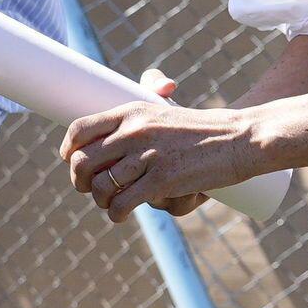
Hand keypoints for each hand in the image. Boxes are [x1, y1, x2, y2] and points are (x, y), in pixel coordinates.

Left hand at [62, 80, 249, 221]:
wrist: (238, 139)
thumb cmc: (203, 128)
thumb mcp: (167, 109)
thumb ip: (151, 95)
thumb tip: (148, 92)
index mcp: (131, 111)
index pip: (80, 130)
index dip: (69, 150)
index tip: (71, 161)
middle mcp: (133, 132)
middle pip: (83, 162)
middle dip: (80, 181)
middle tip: (90, 189)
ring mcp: (147, 157)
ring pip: (100, 187)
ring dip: (100, 201)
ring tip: (111, 203)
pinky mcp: (161, 181)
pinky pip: (121, 203)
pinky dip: (116, 213)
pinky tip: (120, 214)